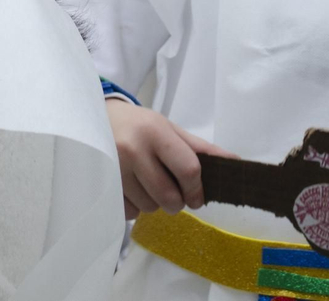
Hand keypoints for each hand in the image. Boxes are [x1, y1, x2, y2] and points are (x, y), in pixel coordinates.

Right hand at [106, 100, 232, 218]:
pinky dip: (135, 206)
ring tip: (148, 185)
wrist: (93, 116)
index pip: (188, 170)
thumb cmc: (138, 124)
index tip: (197, 197)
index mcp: (155, 132)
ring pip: (149, 207)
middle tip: (173, 193)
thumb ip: (200, 148)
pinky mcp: (101, 184)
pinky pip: (129, 211)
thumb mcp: (168, 128)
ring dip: (154, 203)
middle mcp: (132, 149)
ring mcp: (113, 168)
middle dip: (177, 202)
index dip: (198, 190)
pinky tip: (132, 189)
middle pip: (169, 195)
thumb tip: (234, 162)